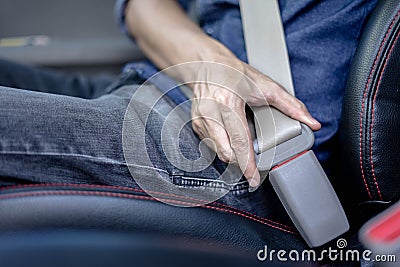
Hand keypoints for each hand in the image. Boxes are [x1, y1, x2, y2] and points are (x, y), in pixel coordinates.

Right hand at [191, 57, 320, 187]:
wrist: (207, 66)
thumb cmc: (234, 73)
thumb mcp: (265, 85)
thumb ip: (291, 105)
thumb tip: (310, 122)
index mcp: (227, 102)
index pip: (239, 141)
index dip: (248, 164)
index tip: (255, 178)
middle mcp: (210, 112)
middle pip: (227, 152)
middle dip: (242, 163)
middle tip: (254, 166)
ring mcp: (200, 120)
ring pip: (219, 152)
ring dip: (234, 156)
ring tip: (243, 146)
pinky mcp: (196, 124)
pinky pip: (212, 146)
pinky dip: (225, 146)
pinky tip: (231, 135)